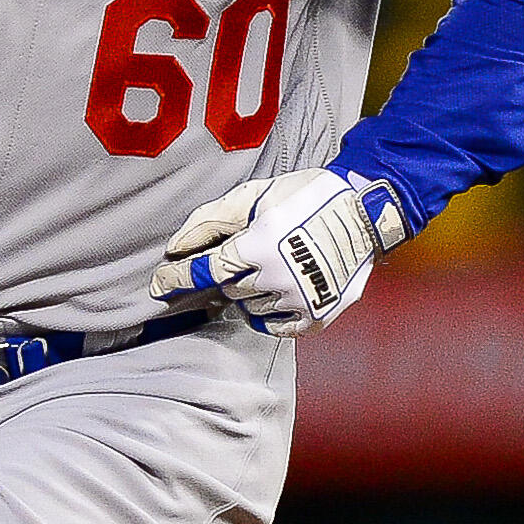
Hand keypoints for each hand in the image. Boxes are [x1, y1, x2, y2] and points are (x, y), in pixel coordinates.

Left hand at [153, 167, 409, 334]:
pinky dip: (266, 315)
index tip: (157, 286)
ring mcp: (299, 301)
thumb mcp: (256, 195)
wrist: (365, 212)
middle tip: (245, 257)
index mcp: (259, 246)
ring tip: (269, 268)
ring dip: (248, 293)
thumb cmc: (306, 197)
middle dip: (227, 276)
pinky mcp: (317, 316)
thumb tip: (176, 247)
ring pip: (249, 309)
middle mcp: (277, 279)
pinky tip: (274, 294)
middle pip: (228, 290)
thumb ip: (212, 219)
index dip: (177, 279)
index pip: (204, 271)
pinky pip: (275, 328)